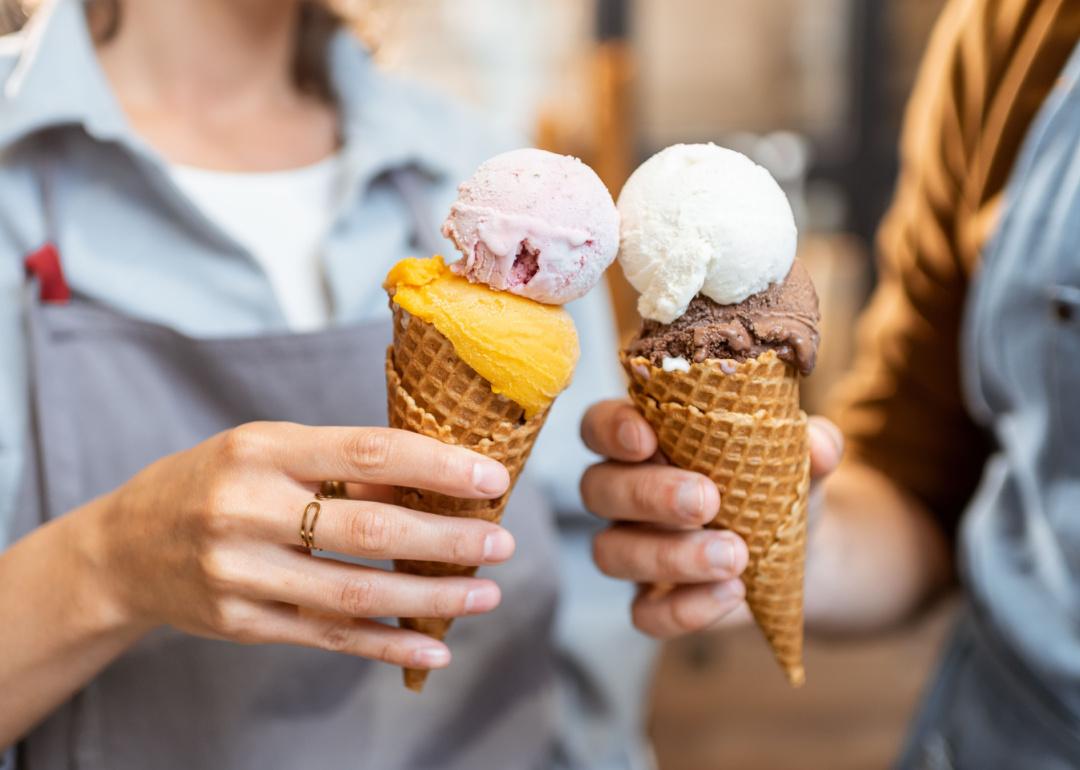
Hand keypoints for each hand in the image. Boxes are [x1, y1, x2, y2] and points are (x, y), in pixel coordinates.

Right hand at [84, 422, 513, 671]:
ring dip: (431, 598)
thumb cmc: (210, 483)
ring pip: (355, 592)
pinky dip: (388, 646)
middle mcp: (248, 510)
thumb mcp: (267, 451)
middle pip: (371, 529)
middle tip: (503, 541)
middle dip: (448, 538)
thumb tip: (427, 482)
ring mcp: (241, 573)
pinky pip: (328, 636)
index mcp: (262, 450)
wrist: (122, 548)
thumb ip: (340, 465)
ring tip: (485, 593)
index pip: (369, 452)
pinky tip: (434, 648)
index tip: (492, 477)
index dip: (438, 466)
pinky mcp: (242, 623)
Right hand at [580, 401, 842, 638]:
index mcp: (644, 443)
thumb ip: (810, 443)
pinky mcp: (650, 602)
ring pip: (611, 553)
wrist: (802, 553)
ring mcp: (631, 549)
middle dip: (649, 494)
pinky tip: (734, 593)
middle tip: (707, 501)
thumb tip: (818, 445)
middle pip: (598, 488)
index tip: (647, 437)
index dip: (610, 429)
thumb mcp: (798, 460)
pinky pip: (644, 613)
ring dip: (671, 556)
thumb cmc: (777, 486)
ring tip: (735, 556)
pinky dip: (686, 608)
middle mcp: (623, 494)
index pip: (598, 426)